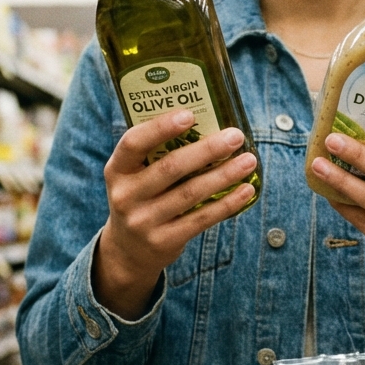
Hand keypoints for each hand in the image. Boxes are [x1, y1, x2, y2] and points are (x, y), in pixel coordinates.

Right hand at [94, 109, 257, 318]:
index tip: (190, 115)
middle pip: (171, 168)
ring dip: (224, 175)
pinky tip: (246, 190)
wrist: (128, 249)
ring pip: (190, 193)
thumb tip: (209, 127)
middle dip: (207, 150)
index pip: (133, 143)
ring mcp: (143, 221)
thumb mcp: (135, 176)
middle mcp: (125, 195)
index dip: (160, 128)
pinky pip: (201, 219)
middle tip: (235, 136)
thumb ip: (158, 155)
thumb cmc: (141, 197)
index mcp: (116, 170)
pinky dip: (227, 203)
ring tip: (249, 160)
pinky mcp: (163, 241)